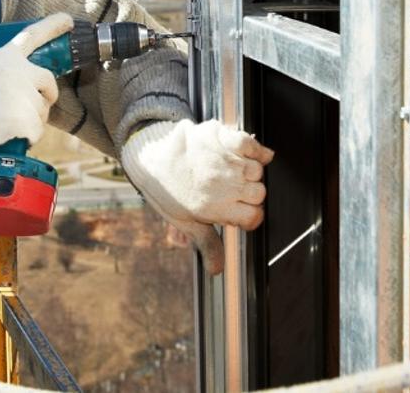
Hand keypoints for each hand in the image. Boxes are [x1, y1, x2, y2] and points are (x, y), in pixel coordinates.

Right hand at [0, 14, 73, 157]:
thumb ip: (1, 71)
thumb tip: (12, 83)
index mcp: (7, 58)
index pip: (33, 36)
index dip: (52, 26)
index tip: (68, 20)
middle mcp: (22, 73)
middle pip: (48, 81)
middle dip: (47, 94)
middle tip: (35, 105)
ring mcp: (27, 96)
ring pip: (41, 110)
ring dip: (30, 119)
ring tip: (5, 123)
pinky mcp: (29, 119)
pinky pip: (36, 131)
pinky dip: (26, 136)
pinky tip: (8, 135)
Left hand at [120, 119, 274, 273]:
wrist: (151, 159)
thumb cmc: (167, 192)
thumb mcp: (185, 222)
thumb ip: (207, 244)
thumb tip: (218, 271)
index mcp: (215, 208)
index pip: (253, 217)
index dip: (250, 217)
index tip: (241, 212)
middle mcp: (223, 185)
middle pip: (259, 194)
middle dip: (249, 194)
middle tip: (232, 191)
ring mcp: (225, 161)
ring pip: (257, 171)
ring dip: (250, 172)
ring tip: (232, 172)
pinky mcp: (222, 138)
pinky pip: (251, 144)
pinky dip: (255, 149)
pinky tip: (248, 154)